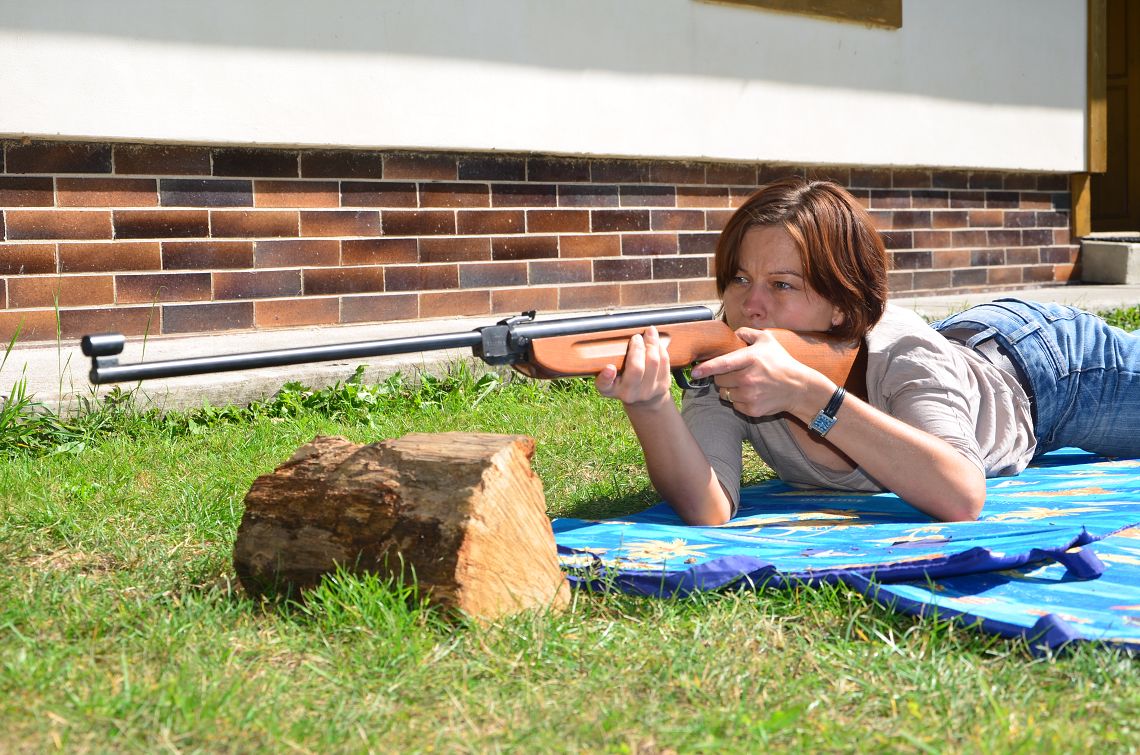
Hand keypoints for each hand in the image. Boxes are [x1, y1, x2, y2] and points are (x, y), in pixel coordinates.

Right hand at [594, 326, 673, 408]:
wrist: (643, 399)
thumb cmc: (622, 381)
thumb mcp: (609, 378)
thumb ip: (607, 365)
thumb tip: (613, 345)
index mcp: (611, 389)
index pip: (605, 385)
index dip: (606, 376)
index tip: (609, 367)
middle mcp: (629, 393)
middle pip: (636, 368)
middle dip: (638, 347)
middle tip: (636, 337)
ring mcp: (648, 391)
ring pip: (653, 362)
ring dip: (652, 343)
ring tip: (649, 333)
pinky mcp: (663, 385)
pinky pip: (664, 361)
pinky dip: (660, 348)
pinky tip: (656, 341)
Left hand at [689, 327, 825, 417]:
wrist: (798, 388)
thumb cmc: (782, 362)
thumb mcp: (768, 341)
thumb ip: (748, 333)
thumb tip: (733, 334)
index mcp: (750, 359)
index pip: (722, 364)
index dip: (706, 368)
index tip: (694, 371)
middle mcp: (748, 378)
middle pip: (719, 380)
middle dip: (723, 376)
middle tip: (736, 373)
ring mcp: (749, 395)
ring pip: (724, 393)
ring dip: (729, 389)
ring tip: (745, 383)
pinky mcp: (751, 409)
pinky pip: (734, 404)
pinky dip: (738, 400)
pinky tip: (751, 393)